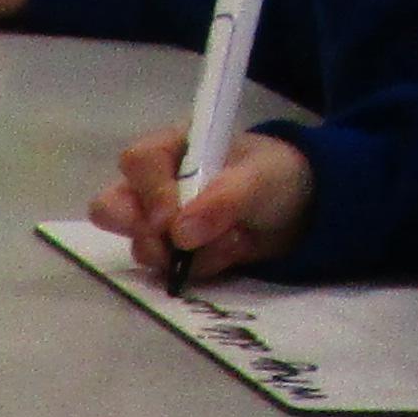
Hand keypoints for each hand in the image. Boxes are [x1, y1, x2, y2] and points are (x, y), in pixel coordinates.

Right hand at [92, 124, 313, 284]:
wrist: (304, 210)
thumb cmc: (279, 175)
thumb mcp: (261, 178)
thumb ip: (223, 200)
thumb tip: (179, 234)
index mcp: (176, 147)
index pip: (138, 163)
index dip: (148, 192)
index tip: (169, 222)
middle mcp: (158, 183)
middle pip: (113, 207)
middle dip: (139, 230)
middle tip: (168, 247)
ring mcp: (161, 221)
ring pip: (140, 245)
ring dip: (182, 253)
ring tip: (229, 241)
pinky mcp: (173, 252)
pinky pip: (166, 269)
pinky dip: (200, 267)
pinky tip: (230, 252)